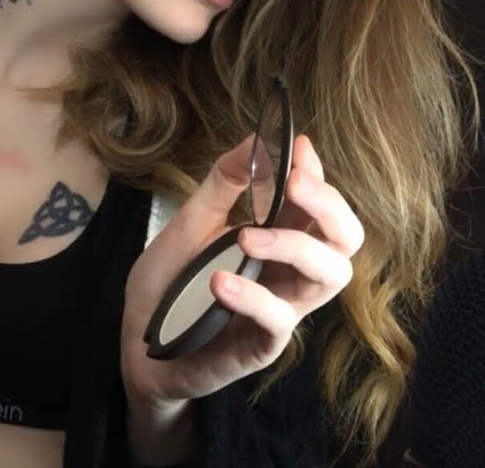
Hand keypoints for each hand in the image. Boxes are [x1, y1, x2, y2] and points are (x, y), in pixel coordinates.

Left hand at [120, 133, 364, 407]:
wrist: (138, 342)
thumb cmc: (171, 284)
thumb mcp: (192, 223)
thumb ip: (224, 183)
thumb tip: (255, 138)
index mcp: (279, 238)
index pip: (320, 204)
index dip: (318, 174)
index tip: (299, 145)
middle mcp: (290, 272)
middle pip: (346, 240)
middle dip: (330, 206)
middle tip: (295, 184)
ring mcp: (282, 309)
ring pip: (330, 277)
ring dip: (296, 247)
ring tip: (247, 237)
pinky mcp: (263, 345)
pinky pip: (278, 321)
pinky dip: (253, 297)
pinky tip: (220, 282)